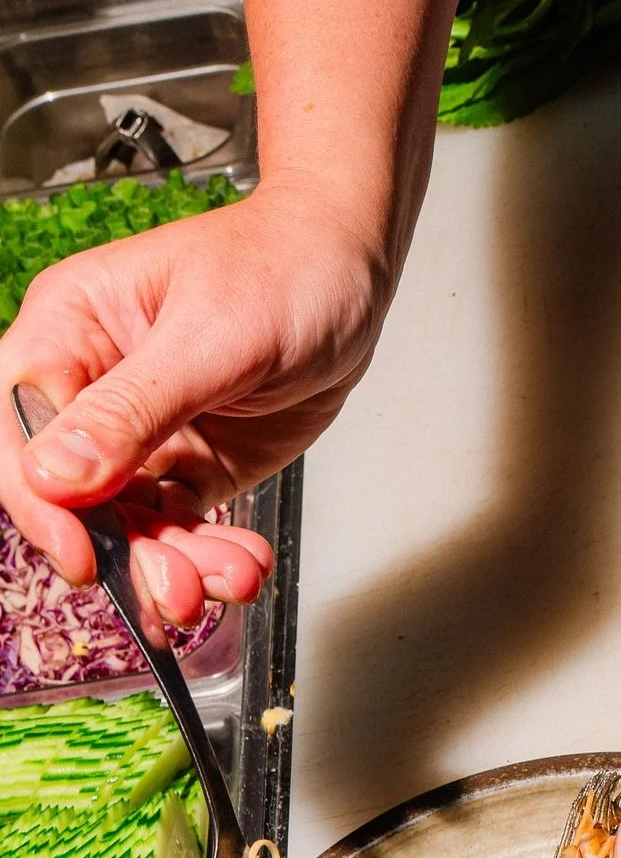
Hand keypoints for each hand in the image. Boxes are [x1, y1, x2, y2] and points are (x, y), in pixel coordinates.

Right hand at [0, 175, 393, 627]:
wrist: (350, 270)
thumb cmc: (281, 266)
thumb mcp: (210, 337)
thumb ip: (134, 407)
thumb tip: (58, 473)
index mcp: (69, 330)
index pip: (23, 430)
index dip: (44, 504)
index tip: (84, 556)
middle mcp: (93, 388)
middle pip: (76, 494)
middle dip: (126, 552)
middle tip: (175, 591)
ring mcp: (143, 434)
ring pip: (131, 521)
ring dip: (175, 564)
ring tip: (228, 579)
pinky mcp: (192, 464)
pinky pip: (182, 525)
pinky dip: (210, 555)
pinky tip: (243, 565)